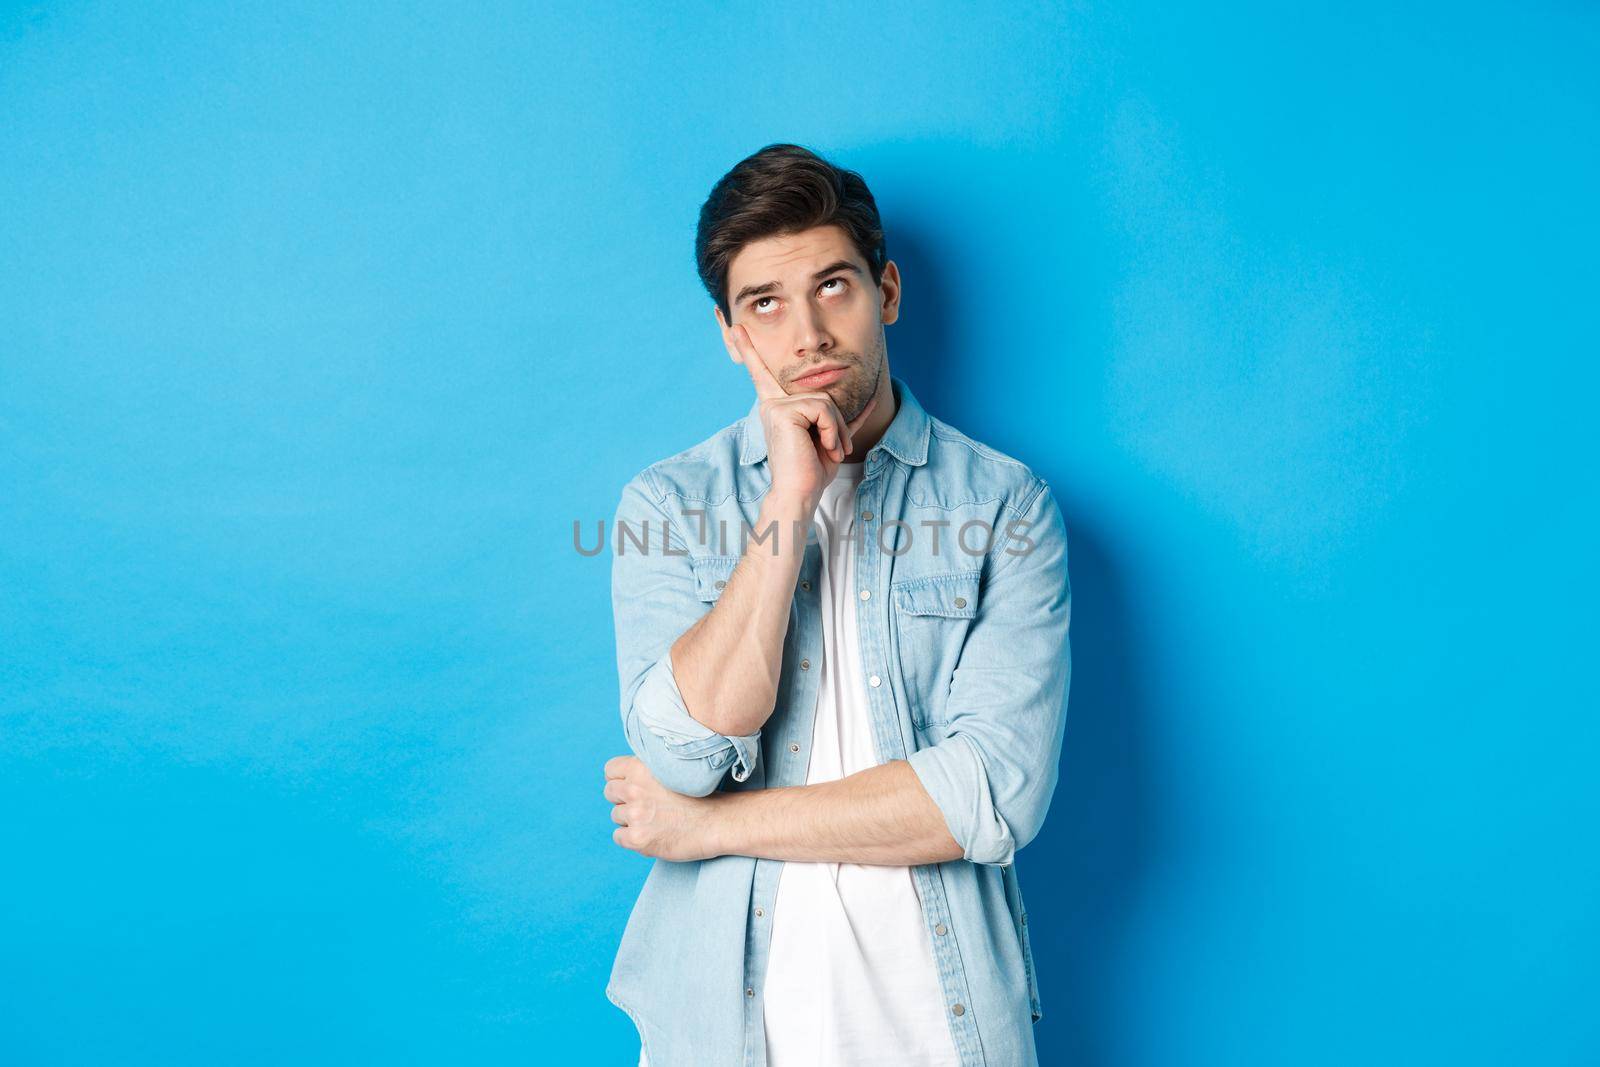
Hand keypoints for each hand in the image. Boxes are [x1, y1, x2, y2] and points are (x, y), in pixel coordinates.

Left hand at [604, 755, 722, 861]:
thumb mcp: (671, 770)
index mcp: (641, 768)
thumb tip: (625, 777)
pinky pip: (619, 837)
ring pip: (616, 816)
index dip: (621, 779)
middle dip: (624, 800)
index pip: (610, 770)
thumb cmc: (699, 797)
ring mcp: (635, 814)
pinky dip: (632, 838)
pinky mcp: (637, 838)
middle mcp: (634, 789)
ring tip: (655, 820)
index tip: (633, 786)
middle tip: (646, 806)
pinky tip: (652, 834)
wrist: (717, 822)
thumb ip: (647, 771)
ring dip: (630, 820)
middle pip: (610, 793)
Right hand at [717, 313, 877, 509]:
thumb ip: (844, 417)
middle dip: (836, 424)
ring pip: (825, 402)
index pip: (763, 374)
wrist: (800, 493)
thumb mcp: (831, 438)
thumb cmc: (812, 470)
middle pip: (821, 395)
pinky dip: (832, 431)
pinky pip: (822, 409)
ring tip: (828, 450)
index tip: (735, 327)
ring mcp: (774, 406)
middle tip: (831, 449)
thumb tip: (871, 399)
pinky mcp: (782, 412)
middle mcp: (771, 403)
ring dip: (836, 430)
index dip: (749, 350)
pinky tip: (824, 447)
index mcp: (777, 407)